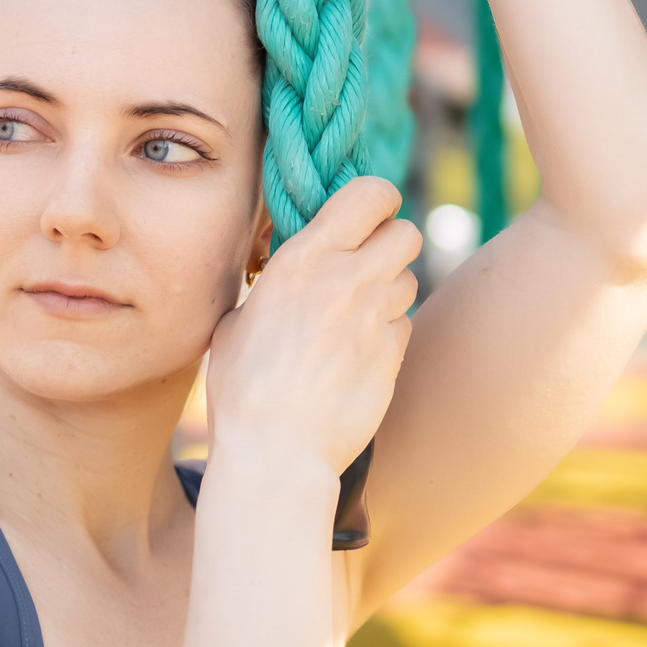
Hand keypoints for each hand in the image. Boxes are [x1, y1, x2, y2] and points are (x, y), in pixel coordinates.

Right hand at [204, 177, 419, 475]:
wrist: (276, 452)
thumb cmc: (242, 390)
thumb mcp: (237, 321)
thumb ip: (272, 287)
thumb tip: (283, 277)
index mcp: (303, 259)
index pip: (371, 193)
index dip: (376, 200)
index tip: (365, 215)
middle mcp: (347, 280)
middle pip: (407, 232)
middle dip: (391, 243)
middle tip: (366, 263)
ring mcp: (376, 318)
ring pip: (409, 279)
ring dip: (389, 290)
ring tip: (356, 314)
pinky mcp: (393, 356)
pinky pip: (403, 326)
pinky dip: (388, 333)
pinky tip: (358, 354)